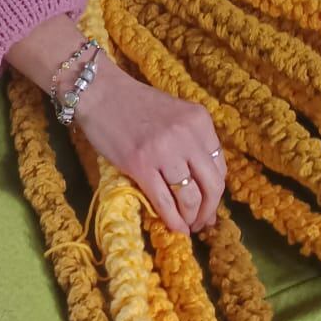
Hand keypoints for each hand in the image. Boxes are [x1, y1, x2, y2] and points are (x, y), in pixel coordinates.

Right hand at [75, 59, 225, 234]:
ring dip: (191, 218)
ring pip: (190, 197)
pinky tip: (174, 228)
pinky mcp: (141, 165)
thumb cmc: (135, 105)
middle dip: (209, 210)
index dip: (216, 192)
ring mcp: (164, 151)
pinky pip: (164, 201)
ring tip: (186, 226)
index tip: (209, 205)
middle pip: (212, 185)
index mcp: (200, 122)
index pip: (220, 166)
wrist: (100, 93)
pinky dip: (172, 220)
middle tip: (201, 223)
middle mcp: (187, 135)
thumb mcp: (176, 116)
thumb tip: (203, 185)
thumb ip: (192, 142)